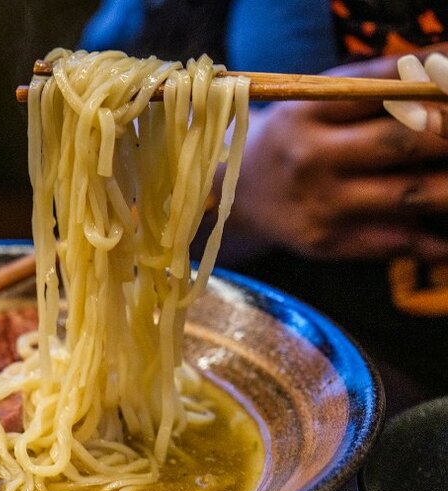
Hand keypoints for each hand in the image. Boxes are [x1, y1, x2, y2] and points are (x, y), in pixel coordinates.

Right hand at [226, 55, 447, 260]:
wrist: (236, 199)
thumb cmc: (291, 143)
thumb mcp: (312, 105)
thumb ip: (370, 90)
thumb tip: (441, 77)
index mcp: (306, 112)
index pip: (384, 87)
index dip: (435, 80)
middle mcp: (310, 157)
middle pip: (404, 140)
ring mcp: (320, 203)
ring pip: (412, 192)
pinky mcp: (328, 241)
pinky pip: (398, 240)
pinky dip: (438, 242)